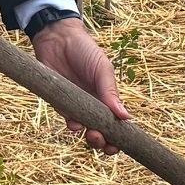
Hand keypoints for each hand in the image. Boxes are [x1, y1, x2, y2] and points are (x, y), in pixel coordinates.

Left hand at [31, 19, 128, 154]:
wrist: (57, 39)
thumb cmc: (85, 51)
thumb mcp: (103, 70)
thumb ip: (111, 93)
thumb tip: (126, 117)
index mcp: (108, 97)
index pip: (116, 123)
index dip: (118, 137)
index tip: (119, 145)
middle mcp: (94, 104)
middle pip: (101, 131)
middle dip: (104, 142)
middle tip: (104, 142)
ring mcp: (77, 105)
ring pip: (85, 130)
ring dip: (89, 137)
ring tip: (92, 134)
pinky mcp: (61, 103)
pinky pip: (68, 119)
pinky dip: (73, 125)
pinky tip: (74, 123)